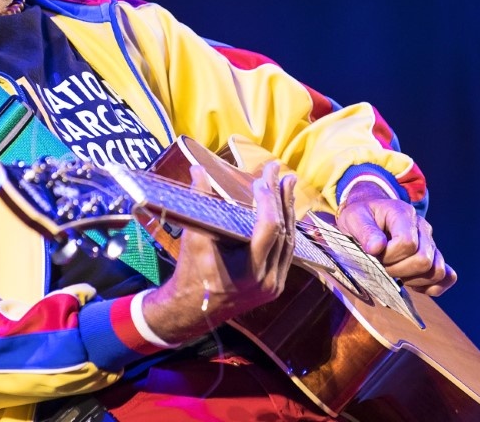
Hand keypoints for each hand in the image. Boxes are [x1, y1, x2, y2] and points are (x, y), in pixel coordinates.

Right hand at [142, 161, 295, 343]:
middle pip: (284, 232)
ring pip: (289, 242)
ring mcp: (275, 285)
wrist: (192, 310)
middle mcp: (268, 280)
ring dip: (288, 211)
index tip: (262, 178)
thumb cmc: (190, 273)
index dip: (268, 200)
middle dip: (282, 198)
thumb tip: (198, 169)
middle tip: (280, 171)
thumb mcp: (193, 238)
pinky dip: (286, 229)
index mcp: (249, 271)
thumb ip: (200, 201)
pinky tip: (286, 211)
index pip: (269, 228)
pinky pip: (286, 253)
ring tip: (287, 185)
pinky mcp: (275, 285)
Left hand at [336, 181, 455, 295]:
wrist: (370, 215)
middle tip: (382, 266)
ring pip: (437, 271)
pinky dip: (430, 286)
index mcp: (403, 214)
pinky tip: (411, 283)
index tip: (374, 255)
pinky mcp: (434, 257)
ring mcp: (431, 243)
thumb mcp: (354, 218)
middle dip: (399, 270)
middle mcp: (422, 228)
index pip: (408, 243)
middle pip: (424, 260)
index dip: (390, 256)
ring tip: (395, 273)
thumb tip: (376, 248)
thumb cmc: (362, 217)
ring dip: (413, 280)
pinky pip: (446, 277)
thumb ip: (365, 231)